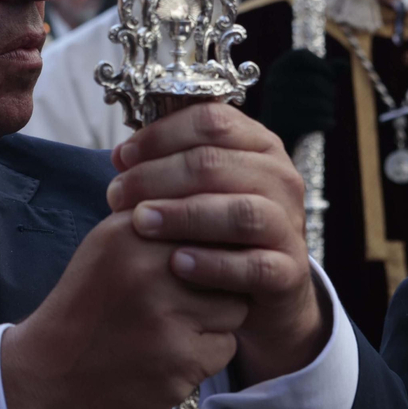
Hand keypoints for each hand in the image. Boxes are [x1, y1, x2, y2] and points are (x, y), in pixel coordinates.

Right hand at [0, 211, 250, 408]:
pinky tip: (168, 356)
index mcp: (129, 232)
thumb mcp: (108, 246)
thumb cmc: (87, 306)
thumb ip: (158, 221)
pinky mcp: (179, 363)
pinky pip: (225, 348)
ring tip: (172, 328)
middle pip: (227, 264)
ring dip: (214, 320)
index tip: (194, 264)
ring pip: (235, 307)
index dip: (210, 245)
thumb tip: (220, 206)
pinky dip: (204, 355)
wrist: (49, 376)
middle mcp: (148, 269)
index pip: (206, 222)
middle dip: (215, 284)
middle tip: (181, 302)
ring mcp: (165, 318)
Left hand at [106, 102, 324, 384]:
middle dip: (156, 177)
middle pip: (216, 164)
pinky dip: (213, 265)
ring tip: (141, 223)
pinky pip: (254, 266)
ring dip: (183, 216)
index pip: (212, 121)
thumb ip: (170, 166)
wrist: (266, 287)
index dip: (160, 135)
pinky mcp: (290, 271)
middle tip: (116, 195)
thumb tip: (122, 157)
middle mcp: (280, 179)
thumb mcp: (201, 188)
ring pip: (240, 212)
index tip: (121, 158)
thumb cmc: (219, 228)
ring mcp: (288, 224)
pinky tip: (177, 264)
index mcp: (259, 146)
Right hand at [257, 49, 337, 154]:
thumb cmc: (294, 101)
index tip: (330, 75)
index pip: (301, 56)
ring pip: (319, 103)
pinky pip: (317, 121)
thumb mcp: (305, 81)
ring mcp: (277, 104)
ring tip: (328, 111)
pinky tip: (329, 123)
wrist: (274, 131)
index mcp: (277, 68)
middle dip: (330, 91)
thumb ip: (325, 70)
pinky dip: (327, 122)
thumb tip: (345, 64)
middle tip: (331, 99)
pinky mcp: (284, 124)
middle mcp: (274, 82)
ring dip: (330, 108)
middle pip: (315, 82)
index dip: (321, 64)